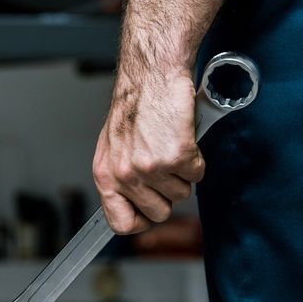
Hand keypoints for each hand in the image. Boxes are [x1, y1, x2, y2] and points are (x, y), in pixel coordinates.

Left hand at [92, 69, 205, 234]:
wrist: (152, 78)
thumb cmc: (135, 108)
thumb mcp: (114, 149)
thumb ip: (120, 179)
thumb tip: (130, 207)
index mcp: (105, 175)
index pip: (120, 223)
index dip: (140, 221)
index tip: (149, 211)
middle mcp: (125, 175)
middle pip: (159, 213)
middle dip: (168, 193)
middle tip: (164, 167)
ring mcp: (150, 168)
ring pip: (181, 194)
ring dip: (182, 173)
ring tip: (170, 145)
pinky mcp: (176, 156)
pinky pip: (197, 175)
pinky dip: (196, 159)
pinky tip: (182, 139)